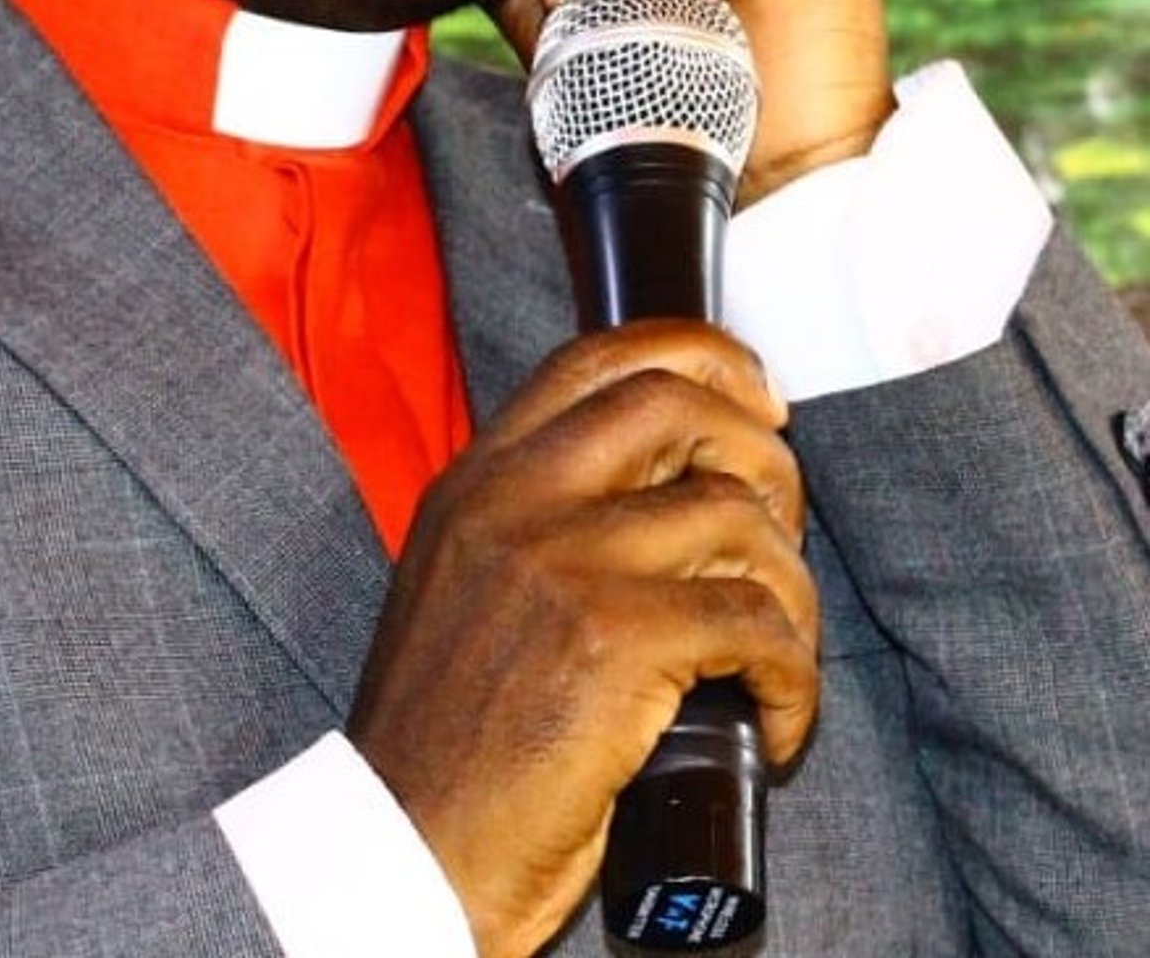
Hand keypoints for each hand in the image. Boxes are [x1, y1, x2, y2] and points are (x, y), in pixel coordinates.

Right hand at [348, 322, 817, 957]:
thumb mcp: (464, 583)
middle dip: (764, 456)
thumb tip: (674, 481)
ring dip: (790, 590)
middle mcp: (513, 499)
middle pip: (679, 404)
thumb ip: (537, 518)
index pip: (599, 356)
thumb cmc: (450, 738)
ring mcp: (560, 561)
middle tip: (780, 528)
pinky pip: (757, 623)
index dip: (701, 355)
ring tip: (777, 654)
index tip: (757, 397)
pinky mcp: (610, 641)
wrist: (405, 845)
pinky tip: (777, 723)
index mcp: (477, 479)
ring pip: (736, 516)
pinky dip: (796, 679)